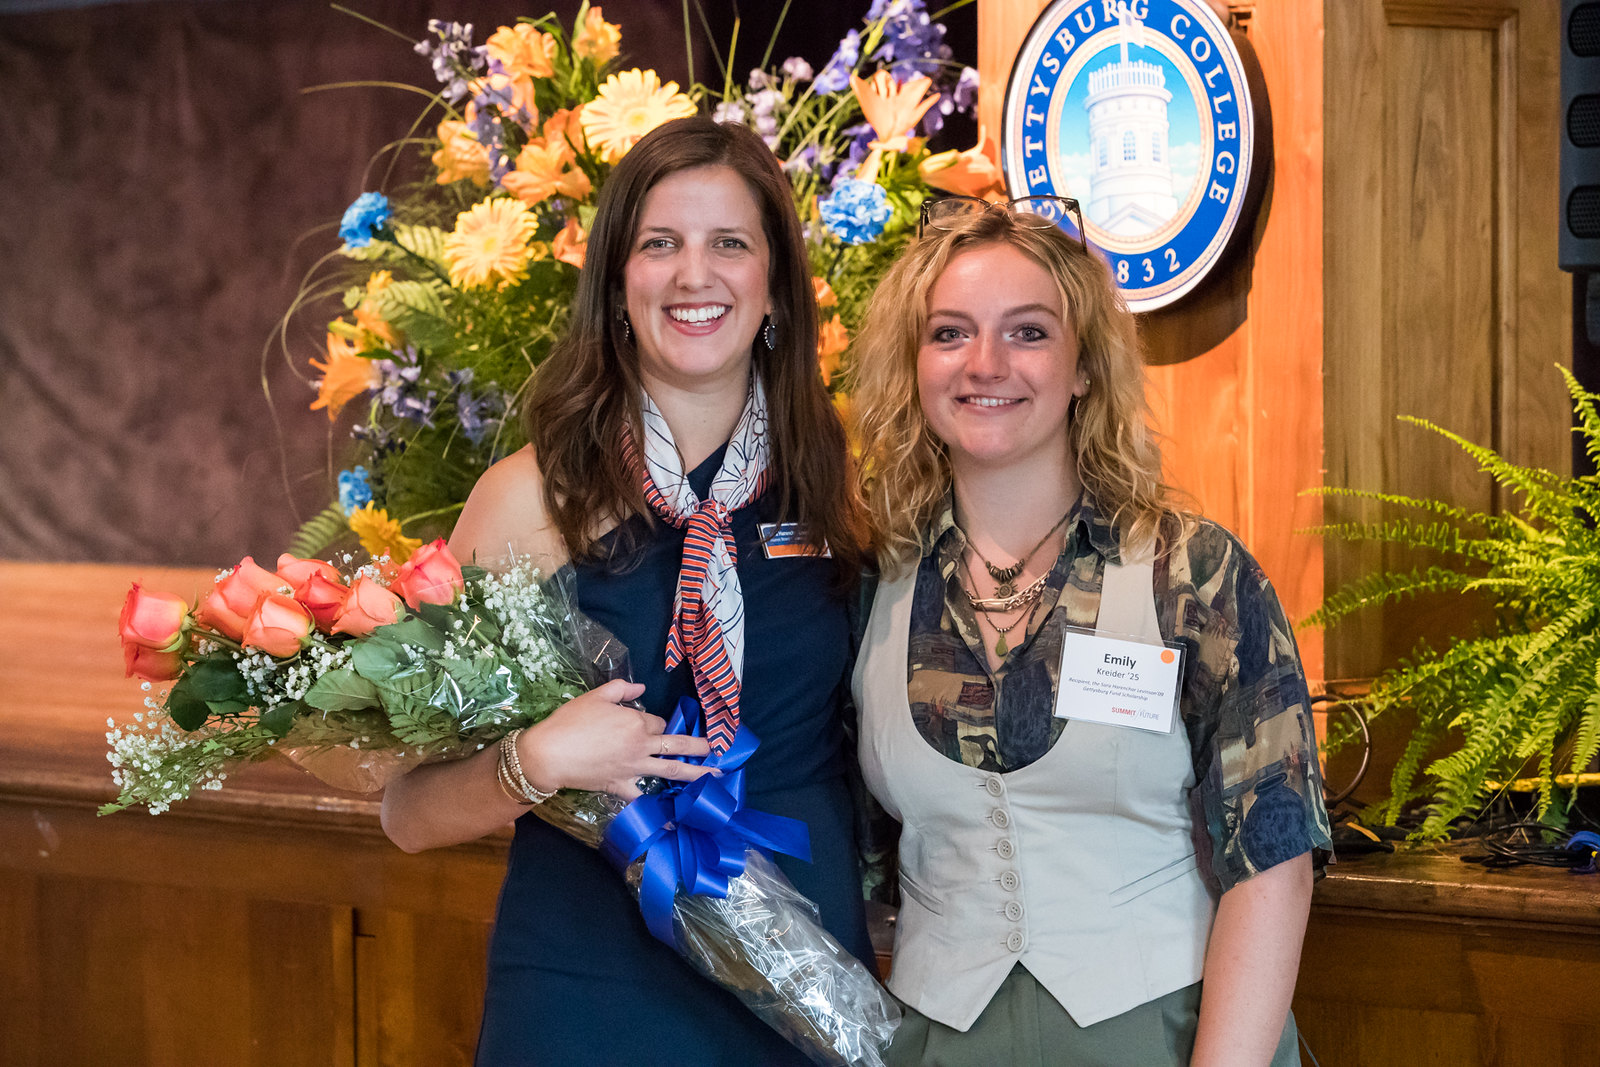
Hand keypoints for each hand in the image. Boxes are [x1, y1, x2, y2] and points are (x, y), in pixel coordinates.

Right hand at [518, 679, 714, 798]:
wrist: (549, 753)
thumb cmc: (571, 721)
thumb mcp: (596, 696)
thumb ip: (622, 689)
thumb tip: (641, 687)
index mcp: (637, 722)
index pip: (659, 722)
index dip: (658, 723)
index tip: (653, 725)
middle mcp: (641, 746)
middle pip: (677, 745)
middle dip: (698, 746)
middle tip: (716, 748)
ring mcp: (634, 769)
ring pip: (671, 771)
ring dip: (696, 773)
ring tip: (716, 776)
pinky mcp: (622, 787)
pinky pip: (643, 800)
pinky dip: (659, 813)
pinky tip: (673, 823)